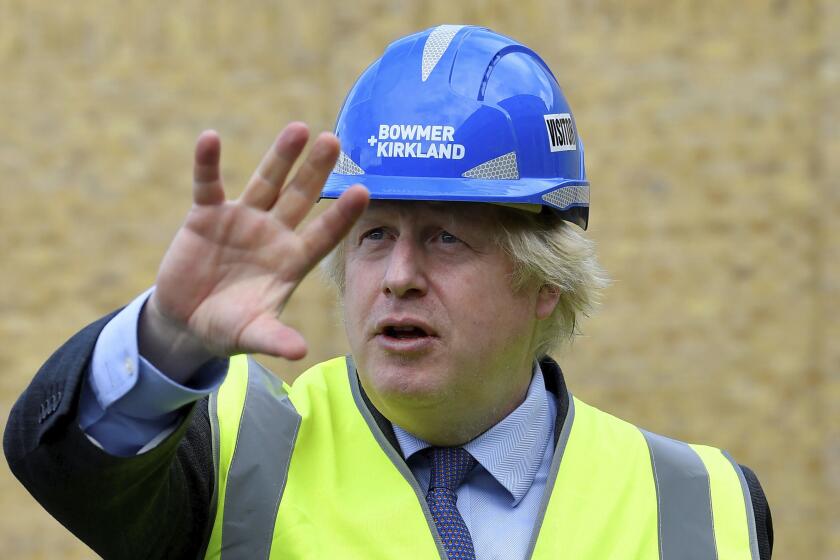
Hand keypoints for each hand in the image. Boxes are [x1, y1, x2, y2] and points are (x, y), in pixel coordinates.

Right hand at [139, 123, 368, 378]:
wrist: (187, 321)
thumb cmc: (228, 328)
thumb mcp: (251, 335)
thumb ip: (274, 339)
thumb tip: (301, 353)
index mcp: (291, 262)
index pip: (323, 235)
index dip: (341, 215)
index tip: (364, 191)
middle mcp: (273, 234)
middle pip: (300, 197)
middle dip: (316, 171)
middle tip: (335, 140)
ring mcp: (242, 220)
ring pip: (266, 182)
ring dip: (279, 156)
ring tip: (298, 129)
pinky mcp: (206, 216)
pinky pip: (208, 185)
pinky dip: (207, 164)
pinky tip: (210, 139)